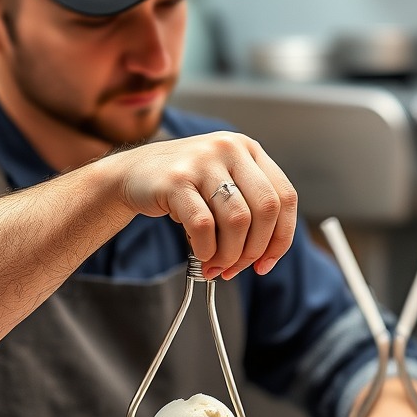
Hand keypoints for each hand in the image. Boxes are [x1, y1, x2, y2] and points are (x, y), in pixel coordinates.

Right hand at [107, 130, 298, 279]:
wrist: (132, 174)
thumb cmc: (184, 188)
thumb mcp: (223, 186)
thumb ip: (249, 210)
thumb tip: (266, 258)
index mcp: (249, 149)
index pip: (284, 197)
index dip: (281, 237)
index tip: (266, 263)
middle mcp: (230, 148)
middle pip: (266, 209)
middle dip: (254, 249)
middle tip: (235, 268)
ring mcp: (202, 160)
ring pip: (237, 220)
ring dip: (229, 254)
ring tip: (215, 265)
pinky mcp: (176, 179)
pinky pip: (204, 226)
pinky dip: (206, 250)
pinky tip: (200, 254)